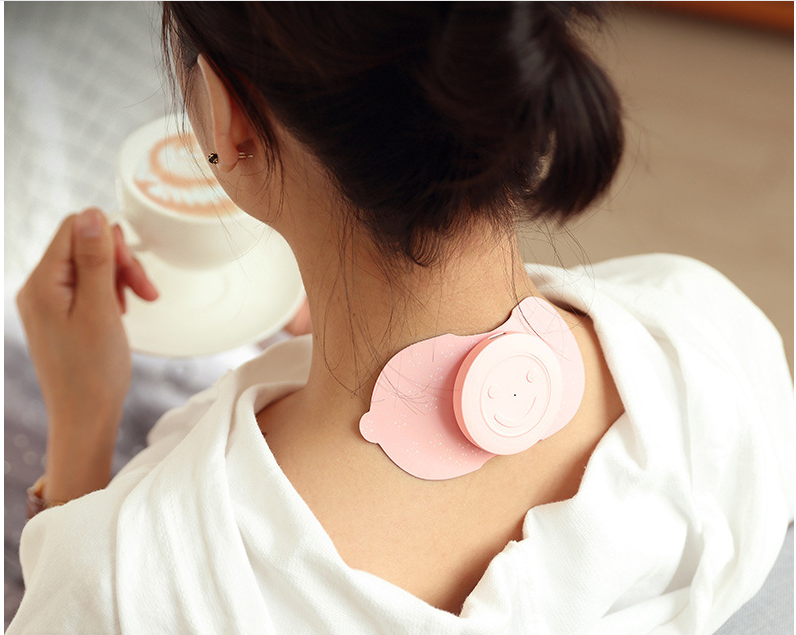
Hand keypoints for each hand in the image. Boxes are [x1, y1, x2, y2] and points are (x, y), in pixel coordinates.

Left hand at [16, 208, 157, 501]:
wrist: (85, 417)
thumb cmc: (94, 371)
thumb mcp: (101, 309)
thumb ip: (95, 259)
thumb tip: (92, 213)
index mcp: (42, 283)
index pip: (75, 228)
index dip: (110, 241)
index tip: (133, 272)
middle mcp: (37, 288)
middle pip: (82, 245)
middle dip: (119, 261)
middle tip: (145, 292)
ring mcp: (46, 303)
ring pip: (88, 265)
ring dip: (119, 277)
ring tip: (136, 304)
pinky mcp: (58, 316)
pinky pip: (85, 286)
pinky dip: (110, 293)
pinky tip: (122, 311)